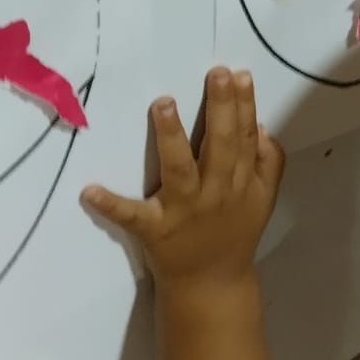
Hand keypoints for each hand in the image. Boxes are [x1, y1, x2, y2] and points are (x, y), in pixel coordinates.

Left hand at [83, 68, 284, 288]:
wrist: (212, 286)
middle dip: (221, 107)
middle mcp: (216, 192)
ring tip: (163, 103)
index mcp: (241, 183)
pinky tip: (90, 190)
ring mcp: (184, 210)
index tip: (240, 74)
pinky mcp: (154, 230)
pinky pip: (132, 215)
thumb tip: (261, 125)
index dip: (244, 105)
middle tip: (217, 73)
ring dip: (171, 136)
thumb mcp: (263, 199)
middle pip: (221, 144)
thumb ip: (269, 162)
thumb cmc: (236, 234)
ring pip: (180, 169)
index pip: (245, 137)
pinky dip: (111, 204)